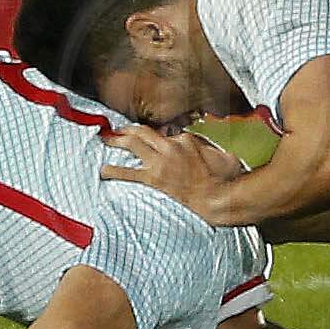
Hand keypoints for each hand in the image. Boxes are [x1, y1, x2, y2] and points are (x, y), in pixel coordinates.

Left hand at [103, 124, 250, 215]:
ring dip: (117, 141)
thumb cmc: (225, 179)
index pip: (167, 135)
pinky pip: (128, 173)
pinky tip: (104, 171)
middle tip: (118, 130)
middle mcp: (171, 146)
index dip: (159, 140)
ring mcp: (160, 162)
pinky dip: (114, 171)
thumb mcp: (224, 156)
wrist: (218, 198)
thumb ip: (210, 149)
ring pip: (133, 144)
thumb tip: (209, 150)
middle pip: (144, 132)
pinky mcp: (153, 179)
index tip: (154, 144)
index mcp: (186, 139)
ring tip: (106, 140)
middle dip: (128, 129)